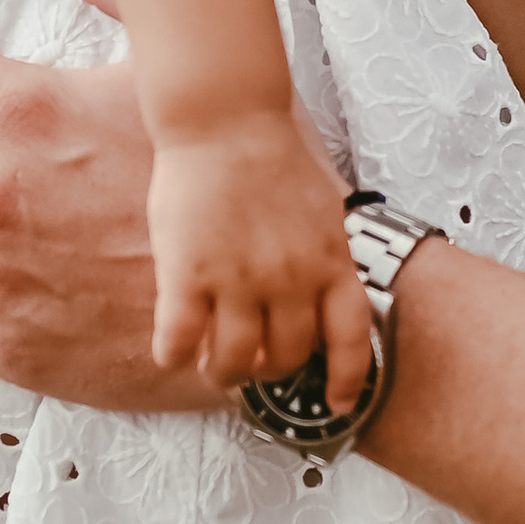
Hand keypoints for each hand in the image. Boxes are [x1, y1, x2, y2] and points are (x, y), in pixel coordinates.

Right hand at [148, 112, 374, 399]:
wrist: (227, 119)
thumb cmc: (274, 156)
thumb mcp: (323, 209)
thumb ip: (325, 256)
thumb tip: (325, 293)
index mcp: (330, 262)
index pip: (351, 340)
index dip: (345, 380)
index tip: (334, 403)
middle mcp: (291, 280)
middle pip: (286, 358)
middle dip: (269, 372)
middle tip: (251, 365)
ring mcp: (240, 280)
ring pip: (234, 362)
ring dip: (223, 373)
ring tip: (212, 364)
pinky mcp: (189, 275)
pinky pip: (180, 342)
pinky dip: (176, 355)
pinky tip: (173, 348)